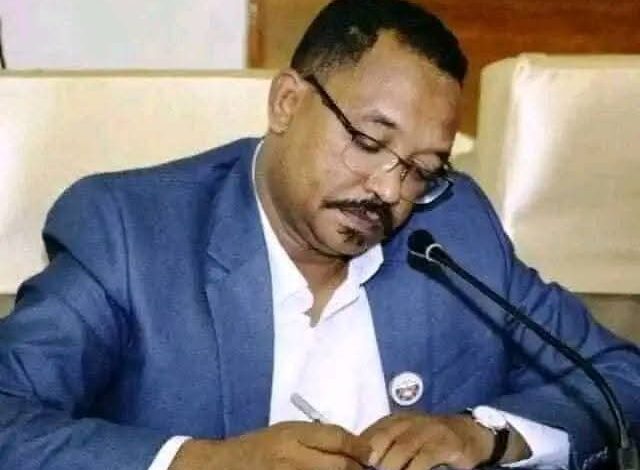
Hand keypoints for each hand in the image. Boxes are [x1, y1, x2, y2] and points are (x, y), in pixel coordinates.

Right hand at [169, 421, 371, 469]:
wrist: (222, 467)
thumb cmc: (258, 446)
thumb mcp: (286, 431)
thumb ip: (317, 436)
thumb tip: (354, 446)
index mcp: (293, 435)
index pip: (337, 439)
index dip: (360, 447)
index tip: (370, 454)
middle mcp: (292, 457)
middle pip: (340, 465)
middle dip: (357, 468)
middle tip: (366, 469)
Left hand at [359, 412, 495, 469]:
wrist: (469, 433)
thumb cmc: (431, 440)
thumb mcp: (406, 437)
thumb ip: (386, 445)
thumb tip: (362, 462)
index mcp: (395, 420)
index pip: (371, 434)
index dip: (360, 452)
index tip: (355, 466)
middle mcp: (410, 421)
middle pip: (383, 439)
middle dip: (374, 460)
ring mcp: (428, 430)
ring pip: (402, 448)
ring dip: (392, 467)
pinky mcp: (445, 443)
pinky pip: (425, 458)